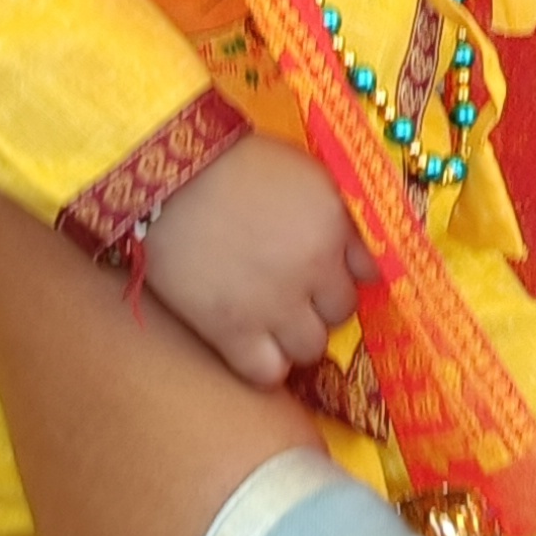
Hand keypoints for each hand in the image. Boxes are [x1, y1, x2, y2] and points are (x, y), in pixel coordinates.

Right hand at [142, 138, 378, 389]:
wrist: (163, 178)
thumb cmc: (228, 163)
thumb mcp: (299, 171)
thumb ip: (332, 210)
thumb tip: (352, 247)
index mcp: (334, 222)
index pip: (372, 270)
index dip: (345, 270)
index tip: (326, 269)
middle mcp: (314, 267)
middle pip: (341, 311)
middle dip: (319, 302)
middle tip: (289, 289)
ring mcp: (274, 304)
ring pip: (311, 348)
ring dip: (294, 336)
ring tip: (267, 318)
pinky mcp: (232, 330)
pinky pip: (269, 373)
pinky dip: (264, 365)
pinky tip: (250, 345)